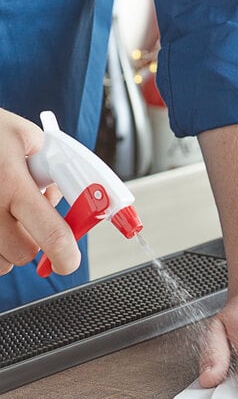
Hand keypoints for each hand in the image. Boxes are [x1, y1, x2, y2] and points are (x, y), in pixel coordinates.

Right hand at [0, 109, 79, 275]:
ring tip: (4, 211)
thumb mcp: (26, 136)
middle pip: (23, 253)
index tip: (69, 261)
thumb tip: (66, 198)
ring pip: (1, 259)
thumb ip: (53, 169)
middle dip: (33, 242)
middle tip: (29, 218)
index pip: (52, 234)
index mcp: (12, 182)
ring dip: (9, 244)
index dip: (66, 256)